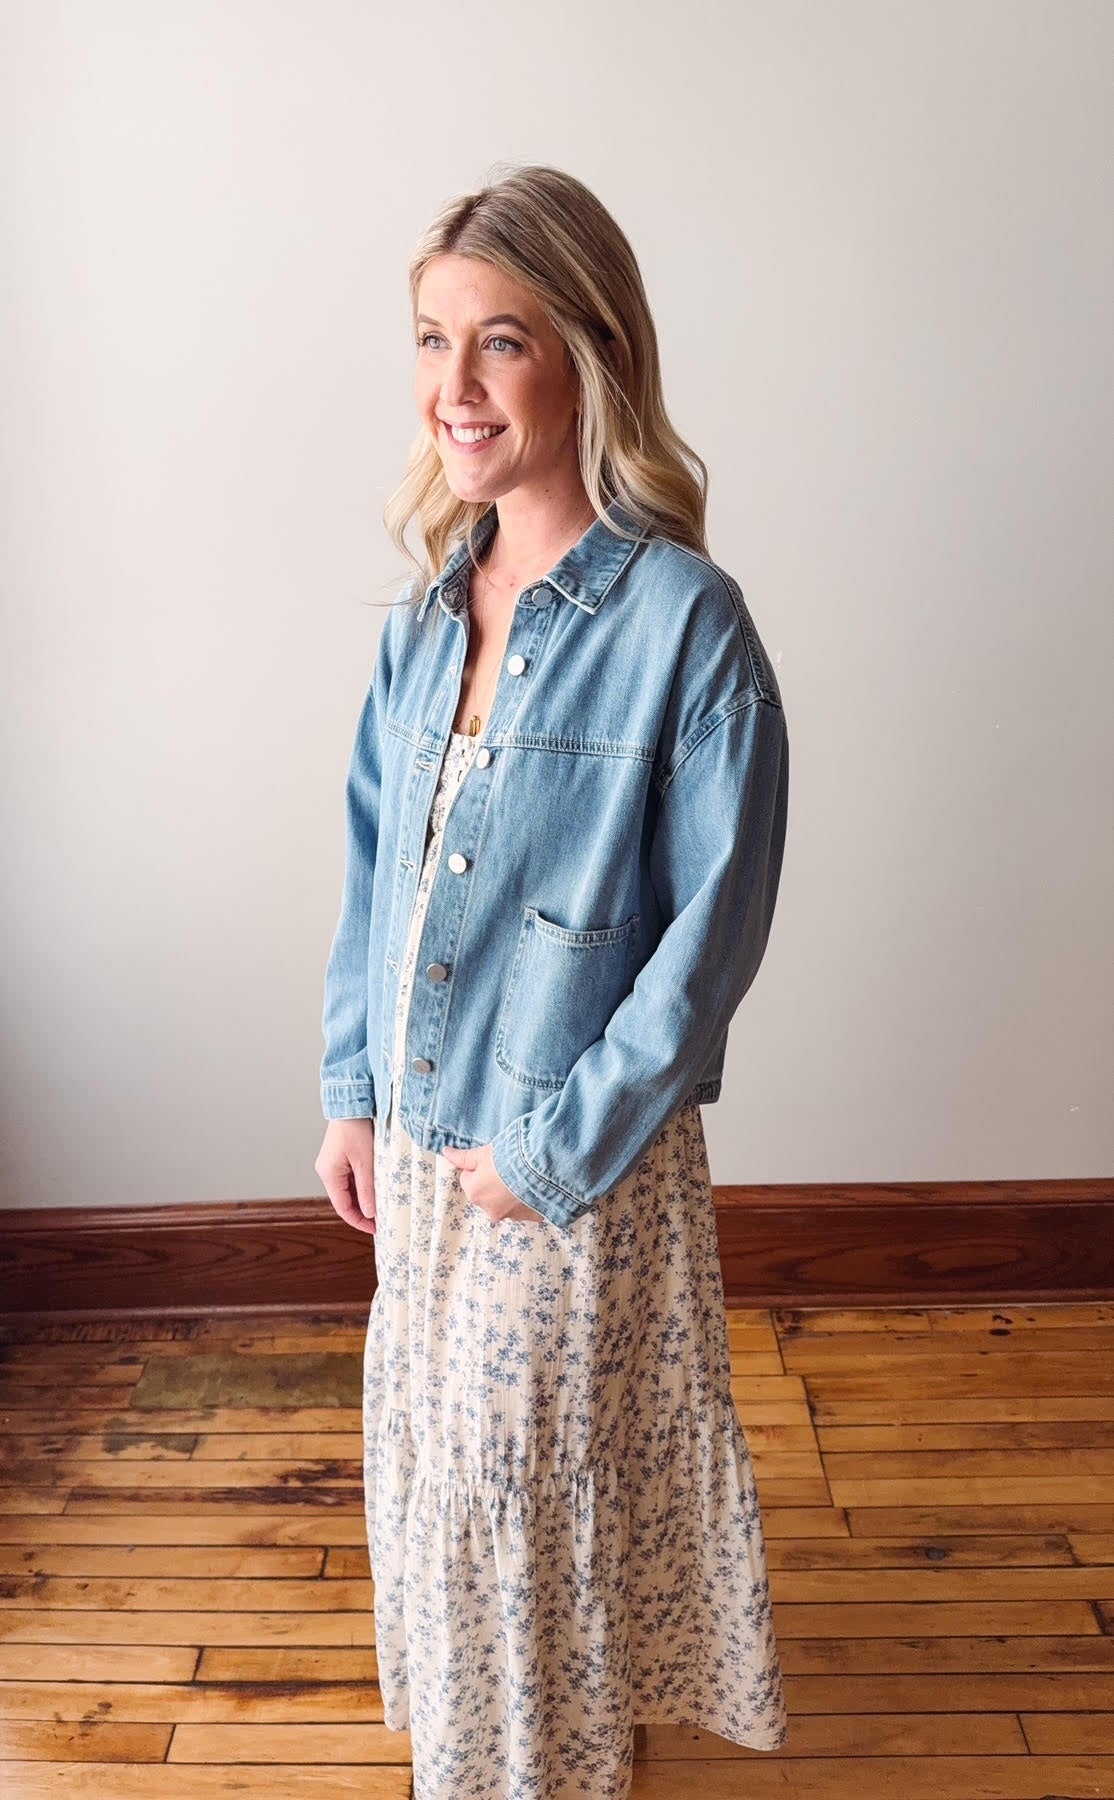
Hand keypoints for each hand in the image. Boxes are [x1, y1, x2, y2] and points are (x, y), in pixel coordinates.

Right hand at [315, 1119, 376, 1234]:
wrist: (351, 1103)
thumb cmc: (355, 1128)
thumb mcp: (365, 1162)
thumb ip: (367, 1189)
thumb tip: (370, 1213)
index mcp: (329, 1174)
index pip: (343, 1208)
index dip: (359, 1221)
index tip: (375, 1230)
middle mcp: (327, 1171)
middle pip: (345, 1200)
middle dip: (362, 1211)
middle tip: (382, 1220)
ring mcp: (333, 1164)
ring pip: (349, 1190)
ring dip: (364, 1198)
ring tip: (382, 1206)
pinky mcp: (341, 1157)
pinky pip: (351, 1178)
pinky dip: (363, 1186)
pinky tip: (376, 1189)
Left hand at [441, 1142, 545, 1223]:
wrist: (542, 1167)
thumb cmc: (509, 1157)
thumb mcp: (483, 1153)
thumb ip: (463, 1157)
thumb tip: (446, 1153)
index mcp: (474, 1192)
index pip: (468, 1179)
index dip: (479, 1168)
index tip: (491, 1161)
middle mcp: (489, 1209)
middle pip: (485, 1194)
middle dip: (493, 1183)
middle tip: (507, 1168)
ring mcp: (510, 1215)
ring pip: (505, 1203)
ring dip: (510, 1193)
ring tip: (522, 1176)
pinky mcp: (530, 1217)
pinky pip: (525, 1208)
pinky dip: (527, 1200)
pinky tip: (533, 1186)